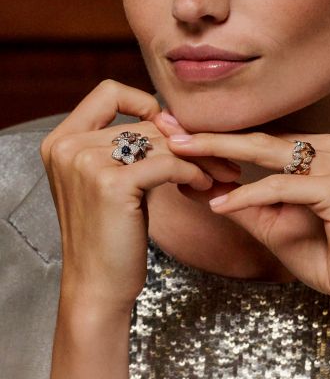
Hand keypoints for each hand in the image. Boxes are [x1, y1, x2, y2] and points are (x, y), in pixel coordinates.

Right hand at [41, 80, 218, 314]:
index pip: (107, 92)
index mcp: (61, 140)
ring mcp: (87, 162)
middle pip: (145, 122)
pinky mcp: (113, 183)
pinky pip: (169, 164)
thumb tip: (171, 116)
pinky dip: (193, 173)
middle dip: (188, 139)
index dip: (144, 103)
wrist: (97, 286)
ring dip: (199, 157)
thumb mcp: (108, 181)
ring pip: (162, 142)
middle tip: (219, 157)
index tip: (171, 128)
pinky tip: (204, 185)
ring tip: (219, 173)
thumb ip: (127, 147)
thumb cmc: (108, 235)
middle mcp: (68, 145)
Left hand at [167, 131, 329, 323]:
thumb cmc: (323, 253)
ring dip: (219, 156)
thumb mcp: (270, 223)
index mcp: (313, 150)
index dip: (212, 137)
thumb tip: (194, 184)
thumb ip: (239, 201)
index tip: (171, 132)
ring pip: (265, 154)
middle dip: (207, 136)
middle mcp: (326, 146)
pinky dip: (248, 195)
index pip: (254, 139)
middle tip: (166, 130)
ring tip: (180, 156)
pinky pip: (281, 187)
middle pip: (255, 139)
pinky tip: (219, 204)